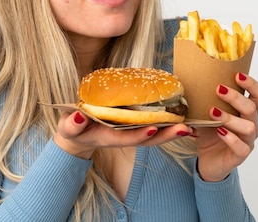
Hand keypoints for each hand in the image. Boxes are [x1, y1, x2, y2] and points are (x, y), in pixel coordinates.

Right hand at [53, 111, 193, 158]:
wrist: (76, 135)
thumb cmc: (72, 128)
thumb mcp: (68, 126)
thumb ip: (72, 124)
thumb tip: (78, 117)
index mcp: (107, 137)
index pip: (125, 137)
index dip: (139, 135)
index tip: (153, 129)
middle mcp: (123, 137)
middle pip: (147, 139)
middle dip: (166, 135)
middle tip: (185, 129)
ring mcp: (130, 133)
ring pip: (154, 135)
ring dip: (172, 132)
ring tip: (190, 127)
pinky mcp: (134, 127)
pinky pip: (154, 127)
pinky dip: (169, 126)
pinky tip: (184, 120)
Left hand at [194, 72, 257, 181]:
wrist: (207, 160)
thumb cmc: (210, 134)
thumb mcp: (205, 114)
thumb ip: (204, 100)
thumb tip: (188, 80)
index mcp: (246, 112)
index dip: (252, 84)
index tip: (237, 75)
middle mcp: (252, 124)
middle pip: (253, 107)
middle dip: (236, 97)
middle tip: (218, 89)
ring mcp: (248, 140)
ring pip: (249, 127)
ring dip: (230, 117)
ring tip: (213, 112)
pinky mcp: (241, 155)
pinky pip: (241, 146)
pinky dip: (230, 138)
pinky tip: (219, 131)